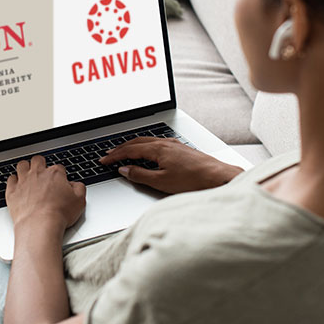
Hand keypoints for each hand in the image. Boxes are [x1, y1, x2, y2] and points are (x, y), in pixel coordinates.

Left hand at [6, 155, 86, 231]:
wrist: (39, 225)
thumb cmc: (58, 214)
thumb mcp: (80, 201)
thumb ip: (79, 188)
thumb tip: (76, 185)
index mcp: (55, 174)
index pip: (58, 168)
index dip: (60, 175)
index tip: (60, 182)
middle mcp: (38, 174)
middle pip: (38, 160)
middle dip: (41, 164)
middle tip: (43, 172)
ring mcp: (23, 181)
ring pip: (22, 165)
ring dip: (25, 168)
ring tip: (28, 175)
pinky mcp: (12, 191)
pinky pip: (11, 179)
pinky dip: (14, 180)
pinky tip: (18, 185)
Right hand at [100, 137, 242, 193]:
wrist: (218, 178)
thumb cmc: (194, 180)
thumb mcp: (161, 182)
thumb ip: (140, 175)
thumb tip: (125, 170)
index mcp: (158, 149)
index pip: (130, 150)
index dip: (115, 155)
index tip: (104, 160)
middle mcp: (165, 142)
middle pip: (136, 142)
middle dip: (120, 148)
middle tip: (109, 155)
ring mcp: (174, 144)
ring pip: (147, 141)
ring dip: (132, 146)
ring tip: (123, 152)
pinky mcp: (181, 149)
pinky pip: (156, 143)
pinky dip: (145, 147)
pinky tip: (146, 153)